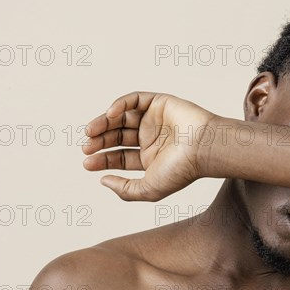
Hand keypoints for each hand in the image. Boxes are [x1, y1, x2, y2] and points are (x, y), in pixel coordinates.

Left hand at [82, 92, 215, 200]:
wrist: (203, 148)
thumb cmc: (182, 170)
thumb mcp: (148, 189)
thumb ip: (125, 190)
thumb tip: (103, 180)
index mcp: (150, 159)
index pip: (119, 157)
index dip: (102, 159)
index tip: (87, 163)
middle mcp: (151, 139)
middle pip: (117, 137)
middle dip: (99, 141)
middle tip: (86, 146)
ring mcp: (154, 120)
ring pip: (121, 117)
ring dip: (103, 122)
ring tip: (90, 131)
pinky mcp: (159, 103)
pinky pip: (134, 100)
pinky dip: (119, 104)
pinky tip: (110, 114)